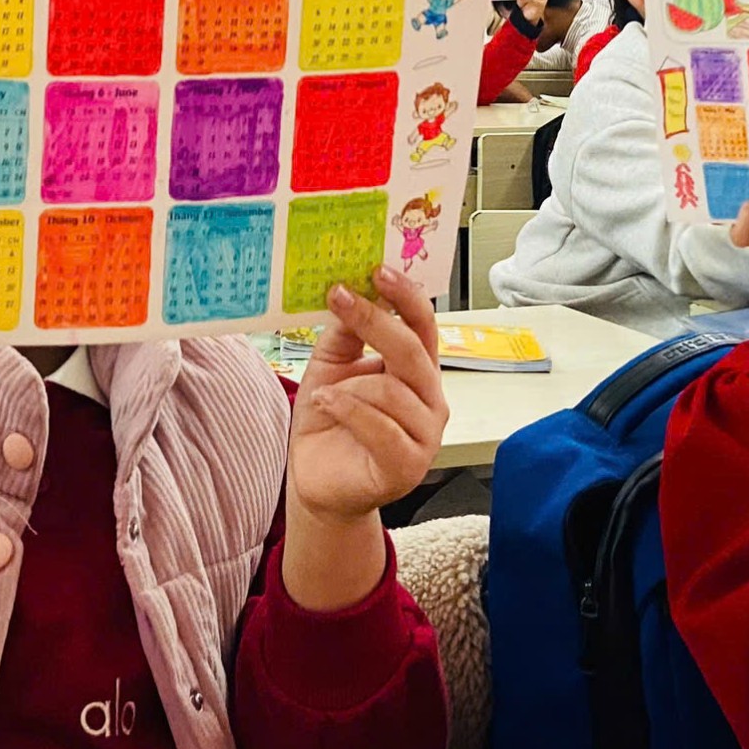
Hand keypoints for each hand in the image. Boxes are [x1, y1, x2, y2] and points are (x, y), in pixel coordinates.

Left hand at [288, 264, 446, 527]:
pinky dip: (346, 410)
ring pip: (391, 390)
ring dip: (348, 385)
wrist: (317, 479)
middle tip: (342, 297)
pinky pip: (380, 427)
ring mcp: (425, 436)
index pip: (423, 326)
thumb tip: (350, 289)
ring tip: (322, 392)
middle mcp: (430, 401)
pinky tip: (325, 405)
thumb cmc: (330, 419)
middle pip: (412, 351)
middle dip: (376, 321)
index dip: (405, 296)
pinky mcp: (406, 466)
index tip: (378, 269)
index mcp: (418, 372)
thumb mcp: (331, 365)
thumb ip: (346, 332)